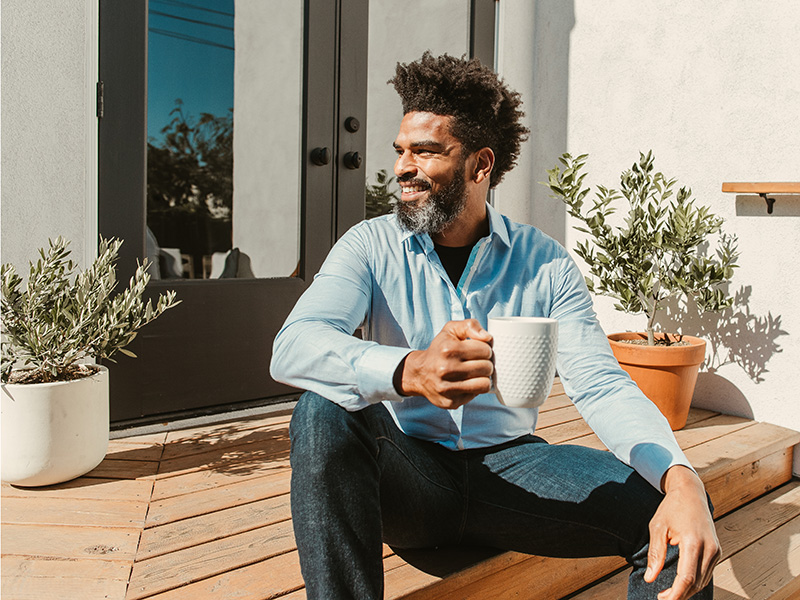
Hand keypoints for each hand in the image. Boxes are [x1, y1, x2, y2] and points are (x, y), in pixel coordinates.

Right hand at [398, 319, 492, 408]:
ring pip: (484, 384)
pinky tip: (466, 382)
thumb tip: (487, 337)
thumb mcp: (451, 330)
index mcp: (448, 349)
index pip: (485, 350)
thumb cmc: (439, 350)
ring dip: (483, 378)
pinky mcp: (450, 402)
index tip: (478, 351)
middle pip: (487, 367)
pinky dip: (474, 389)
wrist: (419, 373)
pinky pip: (475, 395)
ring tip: (476, 373)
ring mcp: (447, 388)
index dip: (485, 349)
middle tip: (478, 362)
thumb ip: (470, 325)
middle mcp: (446, 369)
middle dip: (486, 363)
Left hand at [646, 465, 720, 598]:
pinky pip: (707, 573)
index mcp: (693, 541)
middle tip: (662, 598)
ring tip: (668, 593)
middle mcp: (709, 548)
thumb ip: (655, 553)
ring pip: (703, 581)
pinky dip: (694, 582)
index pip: (687, 577)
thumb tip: (650, 578)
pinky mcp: (717, 550)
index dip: (675, 593)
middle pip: (696, 583)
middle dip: (680, 594)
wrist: (691, 492)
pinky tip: (681, 583)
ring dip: (687, 590)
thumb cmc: (672, 508)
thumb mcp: (658, 527)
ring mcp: (716, 550)